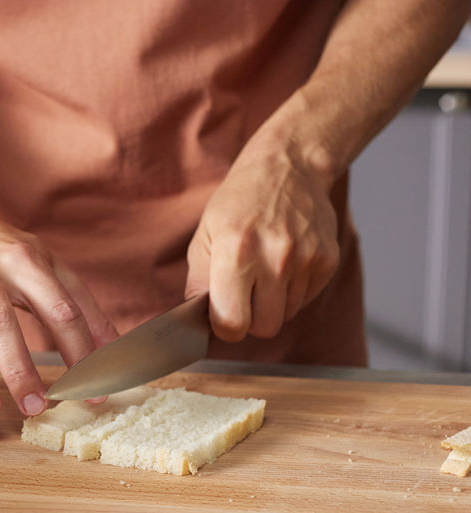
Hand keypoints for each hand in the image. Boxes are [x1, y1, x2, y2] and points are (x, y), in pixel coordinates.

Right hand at [0, 209, 117, 418]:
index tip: (92, 392)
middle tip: (36, 407)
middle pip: (1, 322)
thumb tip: (116, 350)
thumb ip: (83, 306)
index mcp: (26, 261)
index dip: (79, 351)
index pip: (58, 310)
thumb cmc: (8, 254)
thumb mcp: (50, 267)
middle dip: (19, 367)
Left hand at [185, 146, 339, 341]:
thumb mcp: (203, 237)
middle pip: (265, 329)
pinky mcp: (328, 260)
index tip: (223, 316)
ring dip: (273, 304)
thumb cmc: (238, 204)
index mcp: (235, 254)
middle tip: (243, 297)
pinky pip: (306, 299)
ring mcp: (306, 260)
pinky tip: (284, 263)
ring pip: (287, 315)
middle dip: (251, 320)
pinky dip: (293, 291)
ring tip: (264, 271)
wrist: (288, 167)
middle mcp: (274, 258)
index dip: (225, 327)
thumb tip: (200, 322)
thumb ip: (198, 284)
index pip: (232, 324)